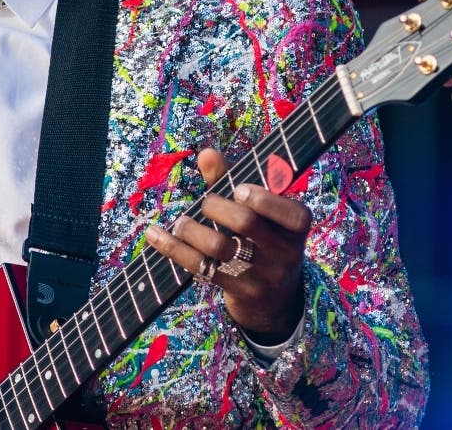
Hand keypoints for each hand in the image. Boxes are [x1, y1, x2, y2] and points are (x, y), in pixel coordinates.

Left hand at [145, 148, 310, 343]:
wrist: (273, 298)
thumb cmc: (261, 237)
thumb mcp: (258, 211)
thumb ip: (232, 180)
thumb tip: (206, 153)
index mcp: (297, 226)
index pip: (292, 213)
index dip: (264, 199)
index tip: (238, 189)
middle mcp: (286, 253)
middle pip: (246, 223)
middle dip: (216, 207)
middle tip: (205, 203)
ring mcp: (263, 276)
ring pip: (219, 247)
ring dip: (191, 229)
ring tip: (180, 222)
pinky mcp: (239, 292)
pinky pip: (201, 268)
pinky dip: (174, 248)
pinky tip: (155, 235)